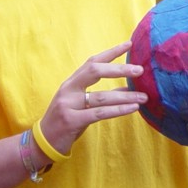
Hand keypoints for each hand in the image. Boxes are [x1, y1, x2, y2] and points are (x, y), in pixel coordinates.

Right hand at [37, 41, 147, 156]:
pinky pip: (99, 113)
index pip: (92, 61)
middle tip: (139, 70)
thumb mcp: (80, 102)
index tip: (129, 44)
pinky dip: (118, 110)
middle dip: (119, 69)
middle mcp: (68, 89)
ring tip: (144, 96)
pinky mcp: (71, 121)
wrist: (43, 143)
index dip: (111, 52)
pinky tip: (133, 108)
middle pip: (95, 71)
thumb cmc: (67, 119)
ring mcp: (68, 105)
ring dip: (125, 96)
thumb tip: (127, 86)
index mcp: (71, 82)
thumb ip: (98, 92)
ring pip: (101, 96)